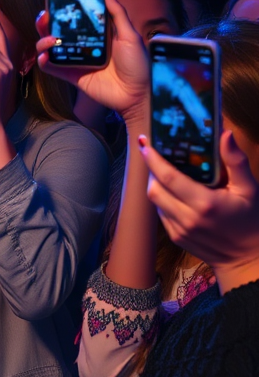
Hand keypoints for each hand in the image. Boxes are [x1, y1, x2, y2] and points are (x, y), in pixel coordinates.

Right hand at [35, 0, 148, 122]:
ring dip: (43, 40)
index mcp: (95, 34)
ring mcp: (75, 60)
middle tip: (45, 17)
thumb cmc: (138, 64)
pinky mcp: (71, 75)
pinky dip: (43, 61)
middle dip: (46, 22)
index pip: (73, 18)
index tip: (54, 0)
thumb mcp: (130, 35)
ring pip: (49, 47)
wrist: (138, 94)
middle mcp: (82, 45)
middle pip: (56, 30)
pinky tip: (44, 56)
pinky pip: (51, 68)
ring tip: (49, 39)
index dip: (61, 9)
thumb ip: (117, 13)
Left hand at [142, 130, 258, 293]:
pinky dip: (162, 199)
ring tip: (164, 172)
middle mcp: (188, 218)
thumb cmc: (250, 221)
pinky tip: (174, 193)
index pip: (168, 177)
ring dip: (156, 184)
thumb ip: (236, 161)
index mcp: (205, 203)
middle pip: (154, 188)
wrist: (248, 259)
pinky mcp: (176, 238)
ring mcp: (180, 230)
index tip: (144, 142)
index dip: (152, 158)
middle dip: (151, 170)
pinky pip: (160, 213)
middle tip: (156, 156)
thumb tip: (226, 134)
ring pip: (155, 200)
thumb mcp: (249, 189)